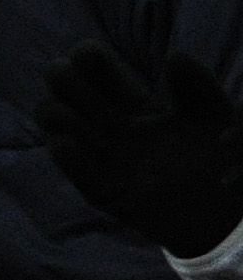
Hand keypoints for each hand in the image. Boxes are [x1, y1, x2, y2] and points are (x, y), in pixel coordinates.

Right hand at [39, 42, 242, 259]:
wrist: (233, 224)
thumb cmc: (230, 166)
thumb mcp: (222, 121)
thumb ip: (201, 88)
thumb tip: (173, 57)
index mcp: (138, 104)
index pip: (95, 68)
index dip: (85, 56)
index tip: (89, 55)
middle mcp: (115, 127)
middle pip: (64, 86)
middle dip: (61, 78)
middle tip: (77, 86)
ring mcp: (108, 159)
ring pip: (55, 122)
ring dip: (56, 115)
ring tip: (81, 125)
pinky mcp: (107, 193)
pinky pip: (74, 171)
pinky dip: (64, 155)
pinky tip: (68, 145)